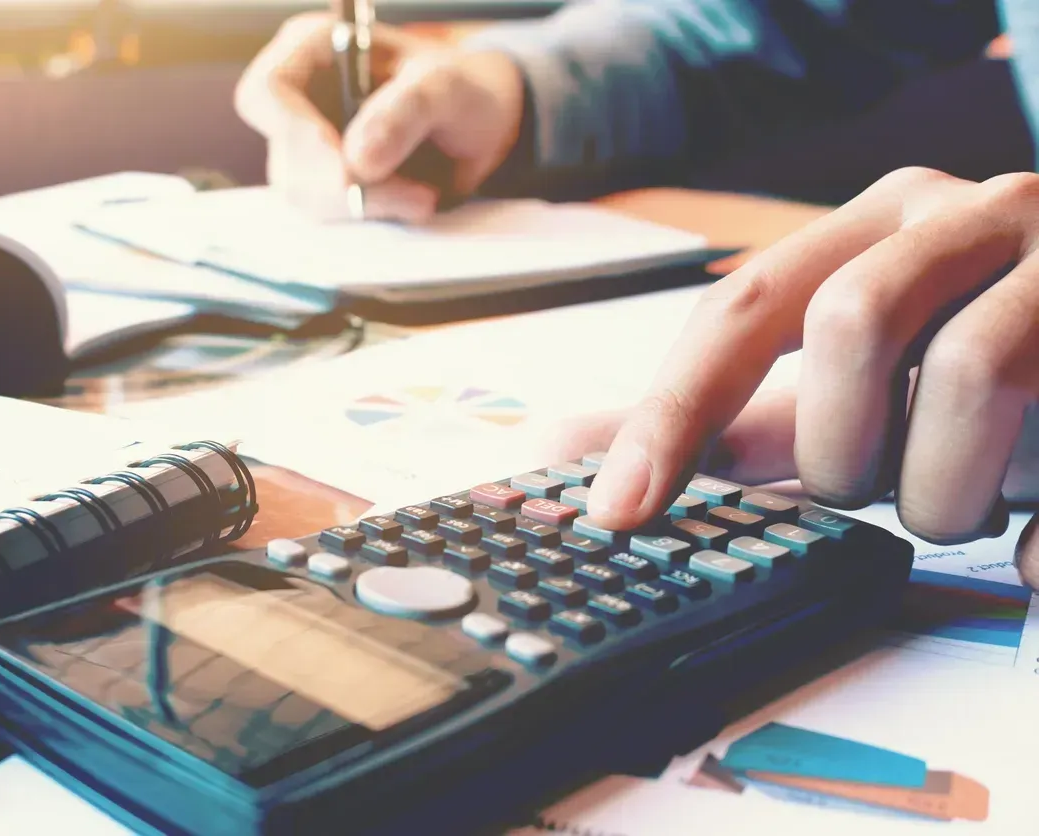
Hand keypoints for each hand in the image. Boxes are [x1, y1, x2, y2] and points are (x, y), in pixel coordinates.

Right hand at [234, 11, 524, 221]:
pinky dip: (371, 217)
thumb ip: (407, 112)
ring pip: (304, 196)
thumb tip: (357, 160)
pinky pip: (329, 216)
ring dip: (365, 206)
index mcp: (312, 48)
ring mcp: (306, 147)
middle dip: (346, 187)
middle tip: (414, 194)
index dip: (296, 136)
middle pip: (285, 159)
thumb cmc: (459, 90)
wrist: (478, 124)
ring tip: (422, 194)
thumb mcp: (447, 89)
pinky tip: (410, 201)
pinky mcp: (324, 185)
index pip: (266, 93)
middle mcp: (298, 97)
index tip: (346, 169)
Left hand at [565, 167, 1038, 585]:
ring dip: (944, 483)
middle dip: (846, 447)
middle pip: (852, 325)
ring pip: (973, 373)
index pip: (743, 305)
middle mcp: (971, 212)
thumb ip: (722, 415)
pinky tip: (1030, 533)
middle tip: (872, 485)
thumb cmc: (980, 360)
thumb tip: (566, 453)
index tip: (619, 514)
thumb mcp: (841, 385)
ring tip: (959, 501)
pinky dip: (1035, 519)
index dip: (672, 414)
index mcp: (879, 223)